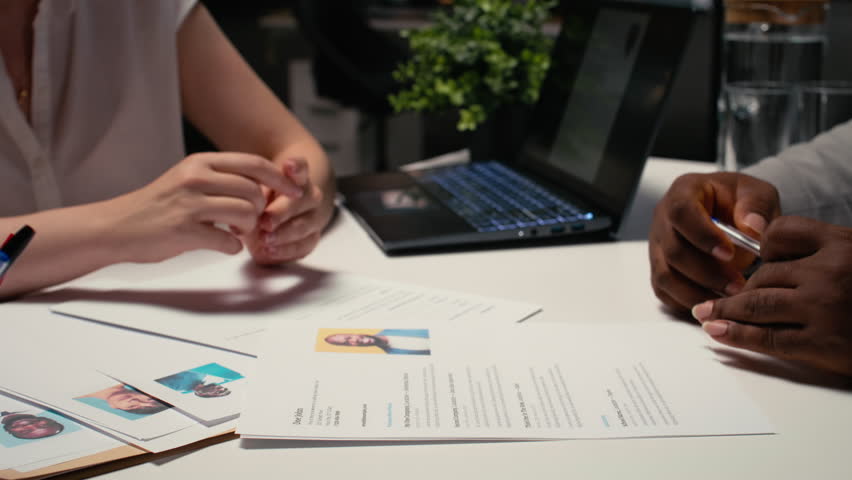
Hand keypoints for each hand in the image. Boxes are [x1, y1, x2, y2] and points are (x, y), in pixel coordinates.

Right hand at [105, 152, 300, 262]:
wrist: (116, 227)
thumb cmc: (157, 206)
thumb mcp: (188, 179)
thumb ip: (222, 178)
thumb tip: (263, 186)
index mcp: (200, 162)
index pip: (255, 164)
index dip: (281, 180)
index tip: (295, 193)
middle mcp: (196, 178)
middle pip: (255, 192)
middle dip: (259, 211)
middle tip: (246, 221)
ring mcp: (190, 204)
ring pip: (246, 215)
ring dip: (247, 229)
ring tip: (233, 232)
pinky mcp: (184, 231)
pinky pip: (228, 243)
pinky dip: (230, 248)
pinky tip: (219, 244)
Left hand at [245, 157, 333, 263]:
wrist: (278, 216)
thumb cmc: (263, 200)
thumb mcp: (255, 190)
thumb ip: (252, 192)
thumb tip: (242, 203)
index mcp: (297, 178)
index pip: (301, 169)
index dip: (296, 167)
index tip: (288, 165)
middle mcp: (310, 197)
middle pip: (301, 202)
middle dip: (282, 212)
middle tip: (266, 221)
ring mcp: (313, 219)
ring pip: (304, 226)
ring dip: (284, 234)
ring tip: (265, 239)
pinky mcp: (311, 239)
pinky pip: (303, 246)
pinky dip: (285, 251)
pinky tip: (270, 251)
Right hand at [649, 172, 780, 312]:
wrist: (728, 214)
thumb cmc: (738, 202)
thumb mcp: (756, 193)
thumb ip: (757, 206)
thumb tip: (753, 227)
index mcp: (684, 192)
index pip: (681, 212)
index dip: (702, 235)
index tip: (729, 253)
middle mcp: (663, 219)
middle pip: (673, 250)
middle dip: (707, 273)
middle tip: (737, 285)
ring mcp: (658, 246)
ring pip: (665, 276)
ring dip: (697, 292)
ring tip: (728, 299)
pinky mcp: (660, 269)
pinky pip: (665, 292)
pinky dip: (688, 302)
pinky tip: (714, 304)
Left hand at [692, 216, 851, 375]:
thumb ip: (820, 248)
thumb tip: (766, 247)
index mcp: (842, 243)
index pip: (781, 233)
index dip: (760, 248)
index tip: (747, 260)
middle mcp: (831, 271)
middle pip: (765, 274)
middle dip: (738, 288)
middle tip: (713, 298)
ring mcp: (824, 308)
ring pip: (757, 304)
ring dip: (725, 311)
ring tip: (705, 315)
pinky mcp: (823, 344)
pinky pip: (768, 338)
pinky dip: (737, 336)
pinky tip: (718, 334)